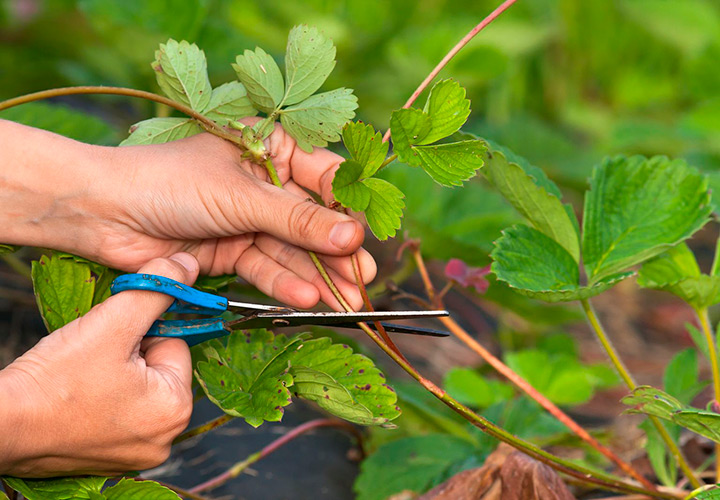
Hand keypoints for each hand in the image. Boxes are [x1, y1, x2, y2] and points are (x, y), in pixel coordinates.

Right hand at [0, 253, 198, 476]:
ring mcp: (137, 453)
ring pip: (137, 386)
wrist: (1, 425)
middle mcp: (165, 439)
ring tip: (82, 377)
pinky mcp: (110, 457)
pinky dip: (101, 396)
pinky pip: (118, 409)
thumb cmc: (56, 379)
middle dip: (129, 353)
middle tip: (93, 359)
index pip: (175, 345)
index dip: (141, 333)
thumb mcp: (113, 323)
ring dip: (114, 372)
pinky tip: (76, 396)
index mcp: (175, 409)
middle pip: (158, 367)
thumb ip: (155, 288)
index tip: (109, 342)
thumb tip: (188, 265)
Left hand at [93, 120, 374, 309]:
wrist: (103, 213)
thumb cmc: (170, 182)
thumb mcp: (243, 197)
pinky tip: (306, 298)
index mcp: (270, 149)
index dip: (348, 206)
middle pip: (312, 220)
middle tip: (363, 279)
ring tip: (344, 300)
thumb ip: (298, 221)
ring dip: (316, 275)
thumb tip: (353, 237)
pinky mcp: (231, 250)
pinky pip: (265, 268)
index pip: (324, 176)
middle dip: (336, 252)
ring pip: (291, 250)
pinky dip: (284, 284)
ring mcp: (247, 220)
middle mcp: (264, 184)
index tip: (368, 234)